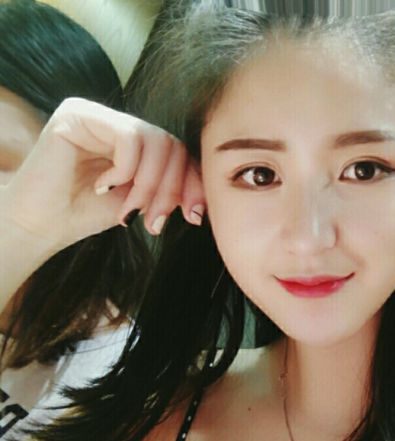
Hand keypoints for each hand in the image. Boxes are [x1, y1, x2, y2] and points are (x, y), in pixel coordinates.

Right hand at [2, 97, 204, 249]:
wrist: (42, 226)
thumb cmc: (87, 214)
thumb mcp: (141, 201)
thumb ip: (170, 189)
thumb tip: (206, 197)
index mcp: (134, 140)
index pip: (179, 151)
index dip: (192, 182)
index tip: (192, 216)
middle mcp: (118, 121)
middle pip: (172, 145)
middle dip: (170, 189)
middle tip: (154, 222)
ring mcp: (99, 114)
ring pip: (155, 140)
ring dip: (149, 185)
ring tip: (130, 210)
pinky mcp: (78, 114)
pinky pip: (129, 138)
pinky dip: (125, 171)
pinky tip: (104, 187)